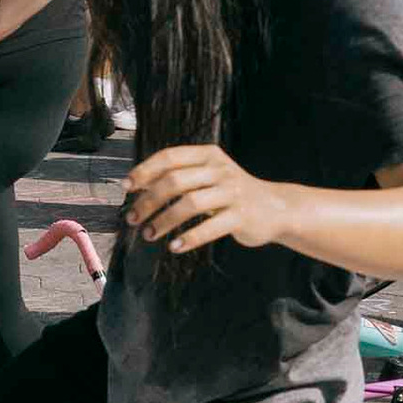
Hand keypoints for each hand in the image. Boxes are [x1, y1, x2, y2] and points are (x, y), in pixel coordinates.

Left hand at [123, 143, 282, 255]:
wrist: (275, 207)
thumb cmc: (231, 193)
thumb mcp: (208, 176)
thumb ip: (179, 176)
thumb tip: (137, 185)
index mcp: (208, 155)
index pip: (169, 157)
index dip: (145, 172)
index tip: (127, 187)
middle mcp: (220, 170)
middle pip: (175, 182)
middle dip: (148, 201)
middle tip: (133, 218)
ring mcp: (232, 192)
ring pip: (189, 204)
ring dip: (164, 221)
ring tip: (149, 234)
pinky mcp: (241, 216)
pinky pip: (209, 227)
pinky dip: (189, 238)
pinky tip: (175, 247)